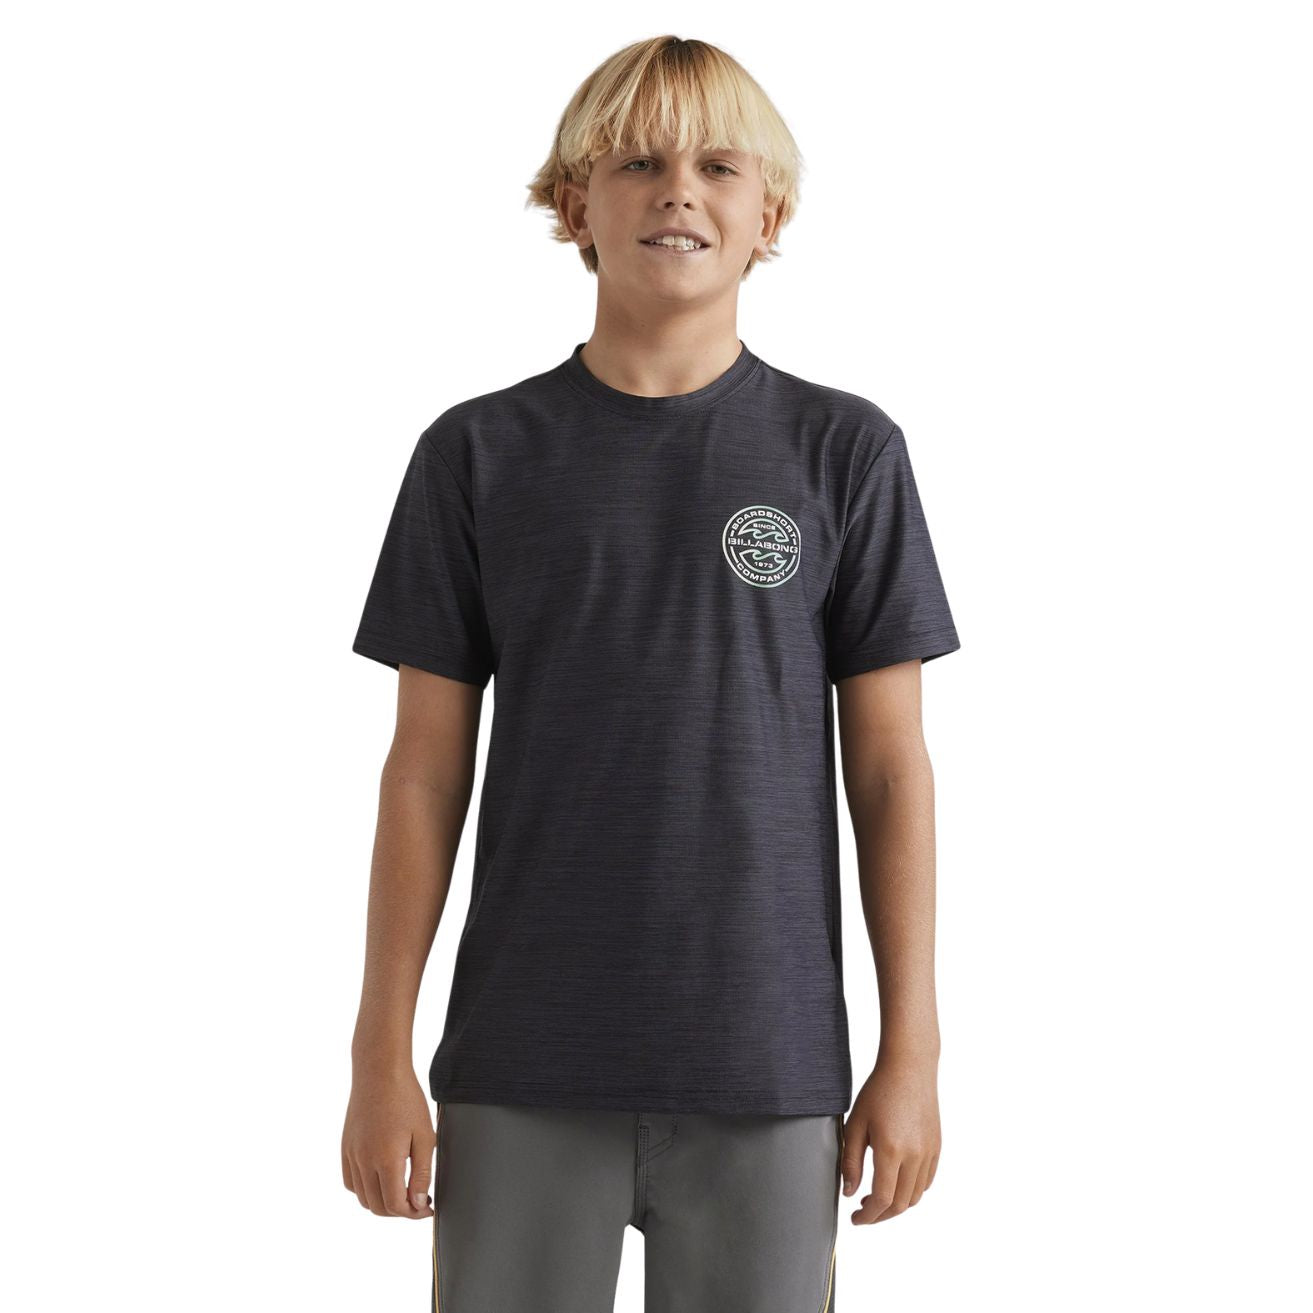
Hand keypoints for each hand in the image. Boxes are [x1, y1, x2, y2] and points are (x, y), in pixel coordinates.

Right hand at [341, 1066, 434, 1217]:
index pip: (395, 1205)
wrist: (380, 1072)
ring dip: (382, 1203)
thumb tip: (418, 1203)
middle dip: (400, 1212)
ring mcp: (351, 1155)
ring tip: (403, 1191)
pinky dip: (365, 1190)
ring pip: (363, 1198)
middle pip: (378, 1207)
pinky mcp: (345, 1148)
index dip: (413, 1213)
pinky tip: (382, 1179)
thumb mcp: (425, 1136)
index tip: (428, 1208)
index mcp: (385, 1159)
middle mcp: (363, 1161)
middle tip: (419, 1202)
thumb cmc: (407, 1099)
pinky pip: (351, 1182)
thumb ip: (421, 1173)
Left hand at [840, 1053, 939, 1224]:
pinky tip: (896, 1183)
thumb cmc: (878, 1091)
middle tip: (863, 1213)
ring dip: (896, 1205)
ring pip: (915, 1196)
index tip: (855, 1219)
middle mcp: (915, 1156)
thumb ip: (851, 1160)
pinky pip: (926, 1181)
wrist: (909, 1068)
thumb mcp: (856, 1124)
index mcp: (891, 1150)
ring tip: (877, 1198)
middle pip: (900, 1204)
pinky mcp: (937, 1147)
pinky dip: (911, 1191)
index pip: (882, 1199)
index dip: (868, 1216)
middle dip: (880, 1216)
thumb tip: (849, 1192)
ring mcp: (929, 1152)